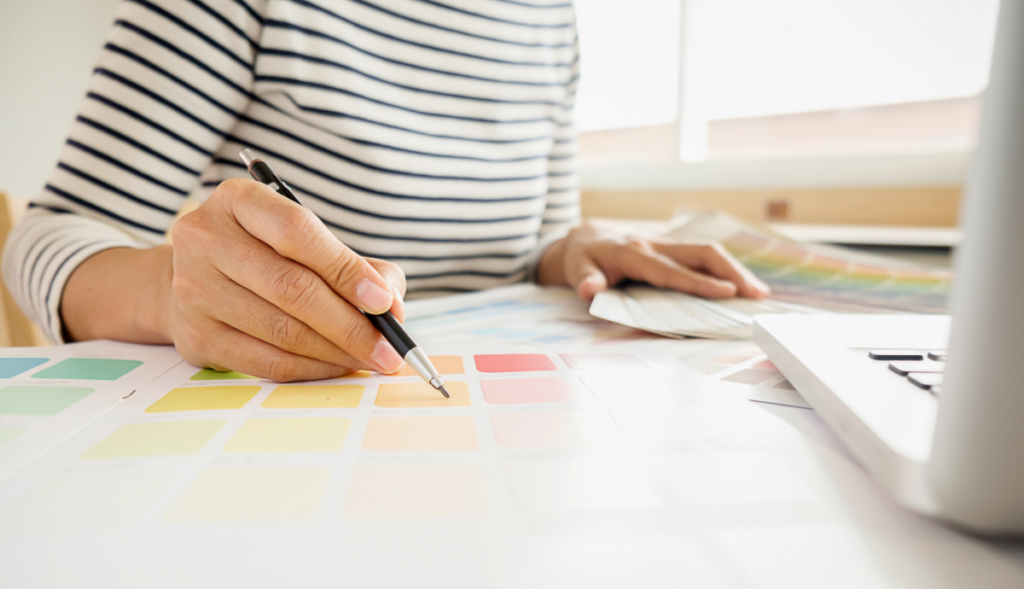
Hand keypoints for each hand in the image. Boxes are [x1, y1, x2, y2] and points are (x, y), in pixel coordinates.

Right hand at [166, 179, 406, 380]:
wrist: (200, 279)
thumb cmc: (270, 256)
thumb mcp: (309, 241)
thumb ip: (358, 266)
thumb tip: (392, 306)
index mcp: (239, 200)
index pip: (297, 232)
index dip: (345, 269)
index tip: (383, 301)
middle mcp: (206, 239)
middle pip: (291, 288)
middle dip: (350, 325)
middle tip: (389, 347)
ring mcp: (193, 288)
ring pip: (281, 330)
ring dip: (337, 352)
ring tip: (370, 359)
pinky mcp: (195, 335)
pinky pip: (265, 362)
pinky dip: (311, 369)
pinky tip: (338, 366)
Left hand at [537, 220, 769, 300]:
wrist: (585, 238)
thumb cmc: (583, 259)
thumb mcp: (576, 270)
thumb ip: (584, 280)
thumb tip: (589, 290)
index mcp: (633, 253)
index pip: (672, 270)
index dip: (699, 282)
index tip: (727, 293)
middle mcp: (655, 245)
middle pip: (701, 253)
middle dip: (731, 271)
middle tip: (756, 294)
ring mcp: (667, 245)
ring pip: (707, 252)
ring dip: (735, 270)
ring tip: (759, 293)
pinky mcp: (674, 250)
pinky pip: (704, 257)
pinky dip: (726, 270)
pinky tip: (743, 286)